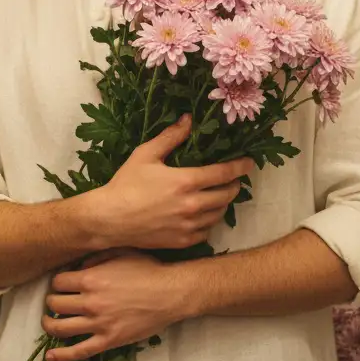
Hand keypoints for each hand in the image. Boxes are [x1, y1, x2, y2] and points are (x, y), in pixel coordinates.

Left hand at [42, 251, 185, 360]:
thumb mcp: (121, 252)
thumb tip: (79, 266)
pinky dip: (61, 355)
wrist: (170, 293)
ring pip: (60, 328)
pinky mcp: (108, 341)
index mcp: (91, 278)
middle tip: (56, 302)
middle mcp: (90, 301)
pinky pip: (79, 351)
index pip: (58, 282)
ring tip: (50, 322)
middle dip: (52, 302)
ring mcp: (98, 323)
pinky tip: (50, 355)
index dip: (58, 283)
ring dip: (49, 325)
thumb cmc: (148, 270)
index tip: (62, 285)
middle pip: (55, 304)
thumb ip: (96, 257)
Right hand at [86, 115, 252, 251]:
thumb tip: (189, 119)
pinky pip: (207, 231)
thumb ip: (171, 137)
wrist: (109, 220)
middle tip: (234, 179)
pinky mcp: (182, 241)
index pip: (224, 173)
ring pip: (219, 214)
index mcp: (186, 181)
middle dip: (235, 185)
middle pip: (227, 195)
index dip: (240, 167)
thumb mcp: (146, 154)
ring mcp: (189, 226)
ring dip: (224, 203)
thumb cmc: (126, 184)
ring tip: (220, 194)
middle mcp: (192, 205)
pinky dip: (210, 221)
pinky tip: (204, 214)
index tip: (249, 163)